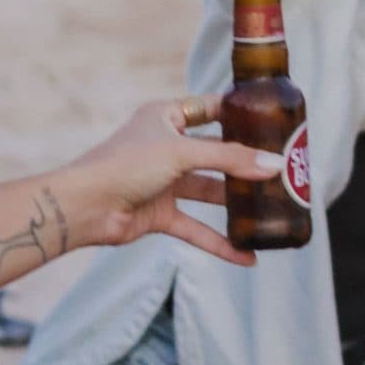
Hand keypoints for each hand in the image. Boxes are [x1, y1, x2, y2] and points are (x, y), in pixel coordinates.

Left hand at [61, 98, 285, 266]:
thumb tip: (274, 166)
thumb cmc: (124, 164)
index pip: (209, 109)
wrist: (84, 206)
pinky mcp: (160, 214)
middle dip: (244, 163)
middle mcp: (167, 147)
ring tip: (271, 208)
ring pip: (209, 191)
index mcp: (166, 117)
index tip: (271, 119)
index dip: (237, 113)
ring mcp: (164, 182)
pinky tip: (246, 255)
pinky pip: (197, 227)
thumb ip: (229, 159)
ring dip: (235, 203)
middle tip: (280, 168)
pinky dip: (219, 242)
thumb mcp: (181, 153)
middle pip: (215, 153)